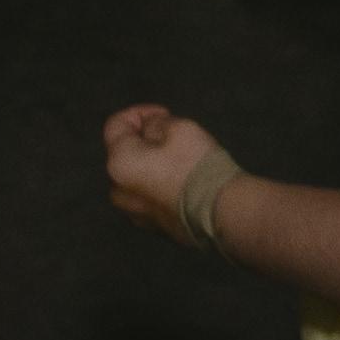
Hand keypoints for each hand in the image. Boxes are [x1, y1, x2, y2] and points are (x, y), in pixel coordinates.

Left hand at [102, 104, 234, 247]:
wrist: (223, 212)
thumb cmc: (197, 166)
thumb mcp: (178, 126)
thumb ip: (156, 123)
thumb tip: (150, 129)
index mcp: (118, 163)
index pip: (116, 125)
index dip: (139, 112)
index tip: (164, 113)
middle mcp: (119, 191)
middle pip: (124, 154)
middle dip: (144, 140)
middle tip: (171, 135)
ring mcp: (135, 213)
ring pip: (136, 179)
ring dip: (151, 165)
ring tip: (178, 159)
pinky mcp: (155, 227)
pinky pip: (150, 199)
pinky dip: (160, 187)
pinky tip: (183, 183)